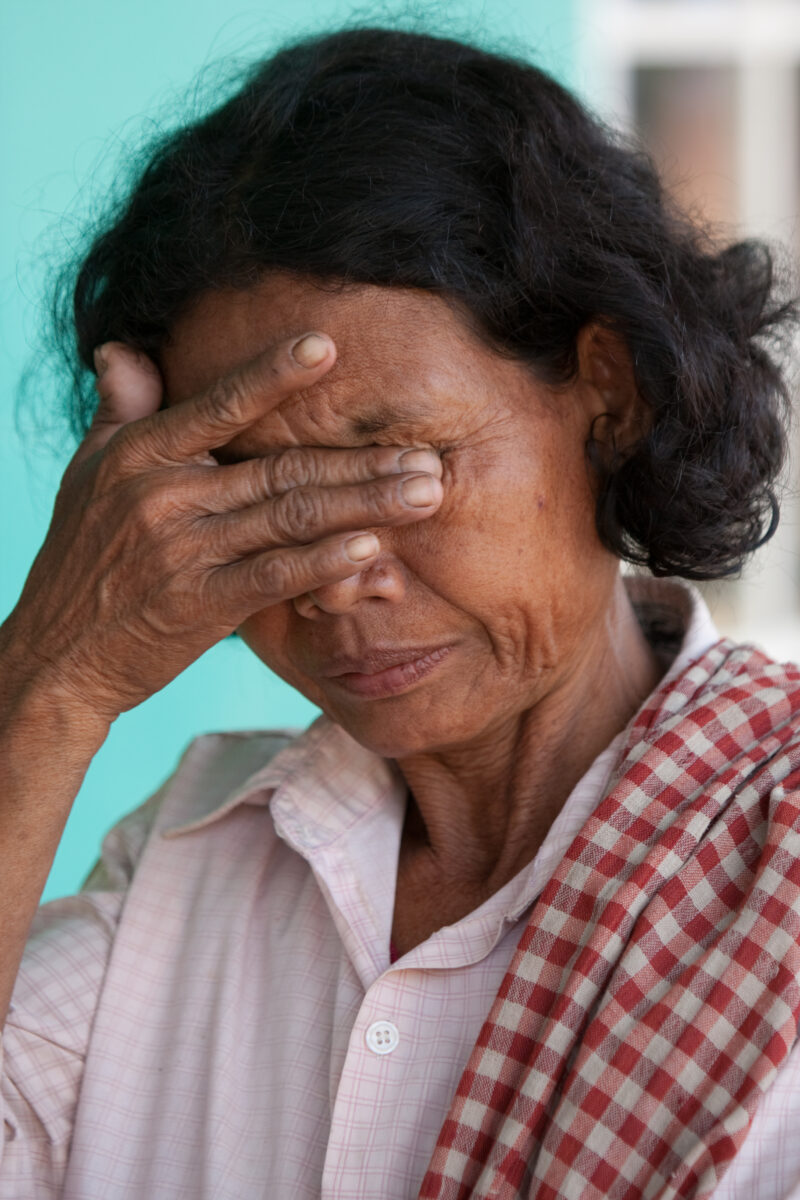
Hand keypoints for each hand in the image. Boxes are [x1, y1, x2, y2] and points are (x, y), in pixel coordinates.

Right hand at [1, 333, 442, 723]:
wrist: (58, 654)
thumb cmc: (81, 557)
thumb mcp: (90, 473)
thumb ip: (120, 410)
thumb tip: (124, 349)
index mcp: (142, 454)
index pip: (219, 405)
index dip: (273, 374)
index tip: (329, 348)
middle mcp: (165, 495)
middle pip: (281, 468)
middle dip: (362, 461)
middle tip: (428, 455)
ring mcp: (185, 551)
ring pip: (290, 517)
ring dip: (365, 505)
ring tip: (426, 493)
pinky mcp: (200, 604)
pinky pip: (273, 576)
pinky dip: (324, 561)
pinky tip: (372, 547)